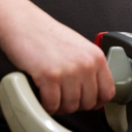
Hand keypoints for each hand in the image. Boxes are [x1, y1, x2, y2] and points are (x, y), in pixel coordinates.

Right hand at [0, 12, 114, 114]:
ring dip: (58, 106)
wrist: (24, 24)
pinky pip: (52, 106)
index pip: (108, 92)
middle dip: (73, 104)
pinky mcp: (49, 76)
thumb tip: (93, 93)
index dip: (95, 102)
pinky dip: (45, 105)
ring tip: (50, 93)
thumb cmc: (47, 36)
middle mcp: (86, 63)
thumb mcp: (79, 48)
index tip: (84, 101)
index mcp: (96, 56)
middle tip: (62, 95)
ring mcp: (69, 70)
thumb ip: (89, 68)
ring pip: (70, 107)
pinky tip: (41, 94)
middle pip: (88, 103)